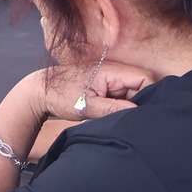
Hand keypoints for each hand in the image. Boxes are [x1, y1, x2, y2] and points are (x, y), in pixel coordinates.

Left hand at [26, 59, 149, 123]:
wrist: (41, 92)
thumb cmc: (61, 96)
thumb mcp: (87, 106)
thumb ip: (112, 108)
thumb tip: (136, 110)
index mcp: (112, 71)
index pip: (145, 78)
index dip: (150, 93)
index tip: (146, 112)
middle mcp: (114, 72)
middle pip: (141, 86)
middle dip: (140, 102)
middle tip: (131, 120)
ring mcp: (111, 79)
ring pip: (132, 93)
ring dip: (129, 106)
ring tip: (119, 118)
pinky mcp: (106, 87)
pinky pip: (122, 96)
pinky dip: (121, 106)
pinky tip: (114, 116)